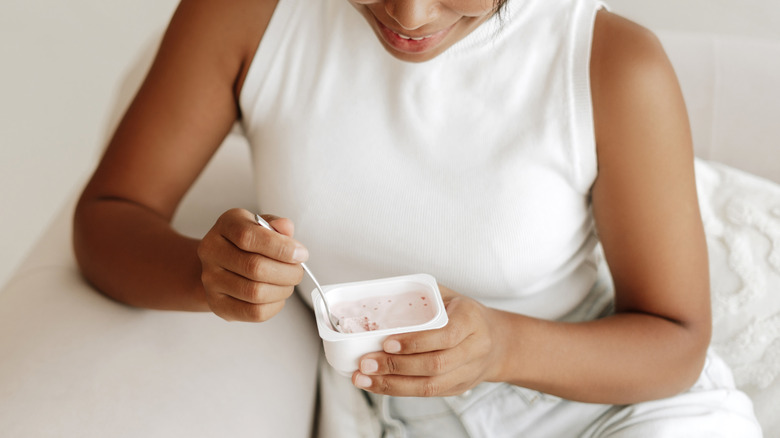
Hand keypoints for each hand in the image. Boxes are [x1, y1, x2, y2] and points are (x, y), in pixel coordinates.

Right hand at [197, 208, 307, 321]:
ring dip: (282, 290)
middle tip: (298, 271)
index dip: (281, 248)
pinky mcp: (217, 304)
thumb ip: (276, 225)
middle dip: (287, 272)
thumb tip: (286, 228)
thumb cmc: (245, 243)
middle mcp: (212, 251)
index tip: (301, 254)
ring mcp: (211, 280)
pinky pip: (253, 312)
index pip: (249, 237)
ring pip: (255, 292)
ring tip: (288, 283)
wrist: (220, 263)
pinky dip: (274, 306)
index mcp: (226, 225)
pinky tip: (277, 296)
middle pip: (255, 267)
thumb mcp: (261, 225)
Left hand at [351, 286, 506, 396]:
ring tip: (364, 379)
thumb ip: (423, 295)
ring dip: (393, 384)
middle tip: (366, 363)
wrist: (499, 342)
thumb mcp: (450, 296)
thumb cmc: (466, 314)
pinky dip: (399, 390)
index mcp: (471, 320)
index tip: (387, 343)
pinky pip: (427, 393)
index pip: (445, 335)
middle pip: (435, 364)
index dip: (415, 342)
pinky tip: (378, 385)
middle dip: (396, 366)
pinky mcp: (458, 388)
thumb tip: (380, 293)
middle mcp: (474, 349)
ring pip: (430, 385)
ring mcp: (468, 373)